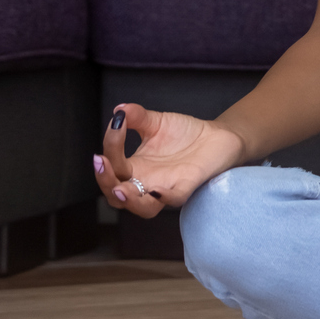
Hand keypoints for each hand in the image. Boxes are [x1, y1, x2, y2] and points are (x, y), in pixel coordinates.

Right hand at [96, 103, 246, 218]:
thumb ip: (137, 117)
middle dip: (105, 181)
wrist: (217, 135)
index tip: (116, 124)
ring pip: (143, 208)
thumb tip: (119, 110)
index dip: (110, 147)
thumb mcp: (156, 122)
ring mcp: (167, 187)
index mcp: (135, 168)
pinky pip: (176, 199)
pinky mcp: (188, 185)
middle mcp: (147, 182)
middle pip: (117, 195)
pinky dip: (166, 197)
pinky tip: (157, 191)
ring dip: (129, 201)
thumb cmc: (184, 133)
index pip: (112, 165)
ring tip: (119, 188)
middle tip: (101, 162)